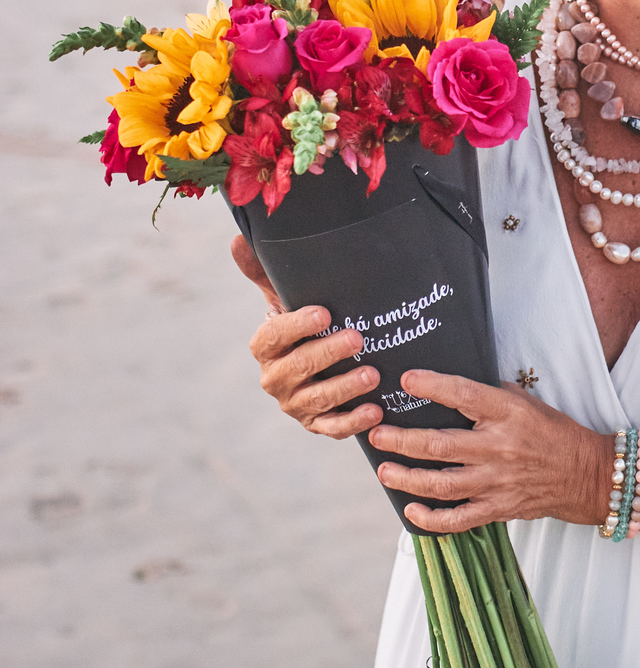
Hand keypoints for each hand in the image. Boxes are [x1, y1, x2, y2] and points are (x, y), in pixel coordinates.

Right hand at [232, 236, 382, 437]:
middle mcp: (275, 378)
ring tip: (373, 375)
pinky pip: (333, 428)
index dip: (296, 326)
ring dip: (345, 388)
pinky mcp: (317, 424)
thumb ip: (263, 273)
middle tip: (358, 338)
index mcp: (265, 346)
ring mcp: (295, 404)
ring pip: (317, 399)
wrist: (316, 365)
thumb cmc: (303, 325)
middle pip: (298, 367)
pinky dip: (354, 422)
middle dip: (328, 354)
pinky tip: (376, 412)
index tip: (324, 313)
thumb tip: (236, 239)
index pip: (274, 336)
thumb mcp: (283, 297)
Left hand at [370, 370, 608, 532]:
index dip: (434, 387)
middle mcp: (500, 448)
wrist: (586, 475)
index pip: (465, 396)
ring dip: (408, 478)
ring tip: (384, 471)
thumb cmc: (554, 433)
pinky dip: (433, 519)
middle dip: (402, 440)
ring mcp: (498, 481)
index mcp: (508, 414)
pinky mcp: (499, 508)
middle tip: (376, 434)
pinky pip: (460, 519)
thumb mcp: (527, 402)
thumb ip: (491, 394)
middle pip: (441, 445)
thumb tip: (450, 386)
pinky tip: (411, 510)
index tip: (406, 380)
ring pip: (443, 484)